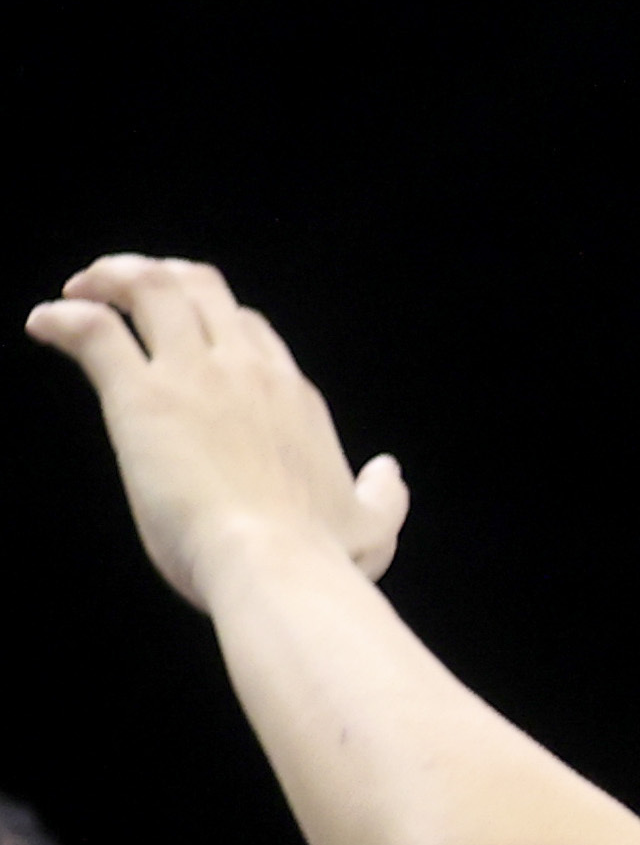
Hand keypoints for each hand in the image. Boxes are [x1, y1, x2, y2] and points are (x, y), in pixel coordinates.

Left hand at [24, 257, 409, 605]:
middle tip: (121, 291)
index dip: (209, 319)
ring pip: (150, 287)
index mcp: (291, 395)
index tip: (178, 336)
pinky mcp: (142, 397)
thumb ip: (386, 495)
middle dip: (158, 275)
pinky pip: (94, 330)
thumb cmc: (322, 558)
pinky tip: (43, 325)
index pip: (247, 328)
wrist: (279, 569)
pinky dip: (63, 317)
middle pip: (200, 287)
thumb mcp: (373, 527)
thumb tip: (390, 470)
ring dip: (109, 278)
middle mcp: (246, 370)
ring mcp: (195, 377)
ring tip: (79, 290)